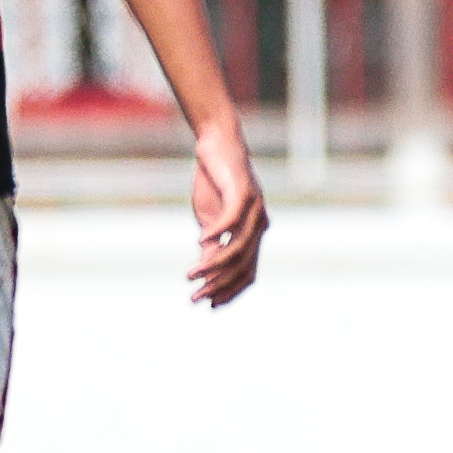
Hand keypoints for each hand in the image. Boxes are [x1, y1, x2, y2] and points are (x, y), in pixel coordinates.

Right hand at [187, 121, 267, 306]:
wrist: (218, 145)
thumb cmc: (214, 184)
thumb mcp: (209, 220)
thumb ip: (212, 245)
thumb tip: (206, 272)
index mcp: (254, 234)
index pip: (247, 272)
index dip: (231, 291)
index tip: (209, 306)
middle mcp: (260, 224)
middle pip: (243, 265)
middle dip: (219, 285)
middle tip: (196, 298)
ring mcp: (255, 208)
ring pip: (238, 247)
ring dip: (214, 264)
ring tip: (192, 275)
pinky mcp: (244, 192)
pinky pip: (233, 219)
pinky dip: (218, 232)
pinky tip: (200, 240)